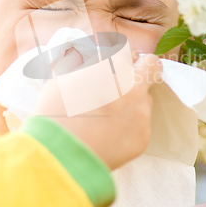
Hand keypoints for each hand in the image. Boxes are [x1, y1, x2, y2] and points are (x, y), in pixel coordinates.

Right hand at [33, 45, 162, 170]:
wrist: (61, 157)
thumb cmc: (54, 116)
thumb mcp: (59, 80)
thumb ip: (78, 63)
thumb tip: (85, 55)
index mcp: (110, 67)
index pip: (128, 49)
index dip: (121, 56)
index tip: (115, 63)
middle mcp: (132, 86)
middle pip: (151, 64)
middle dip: (141, 67)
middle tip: (127, 79)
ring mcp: (141, 112)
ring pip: (146, 97)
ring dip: (133, 100)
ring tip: (108, 116)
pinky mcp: (144, 136)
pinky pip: (141, 124)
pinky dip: (128, 126)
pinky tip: (109, 134)